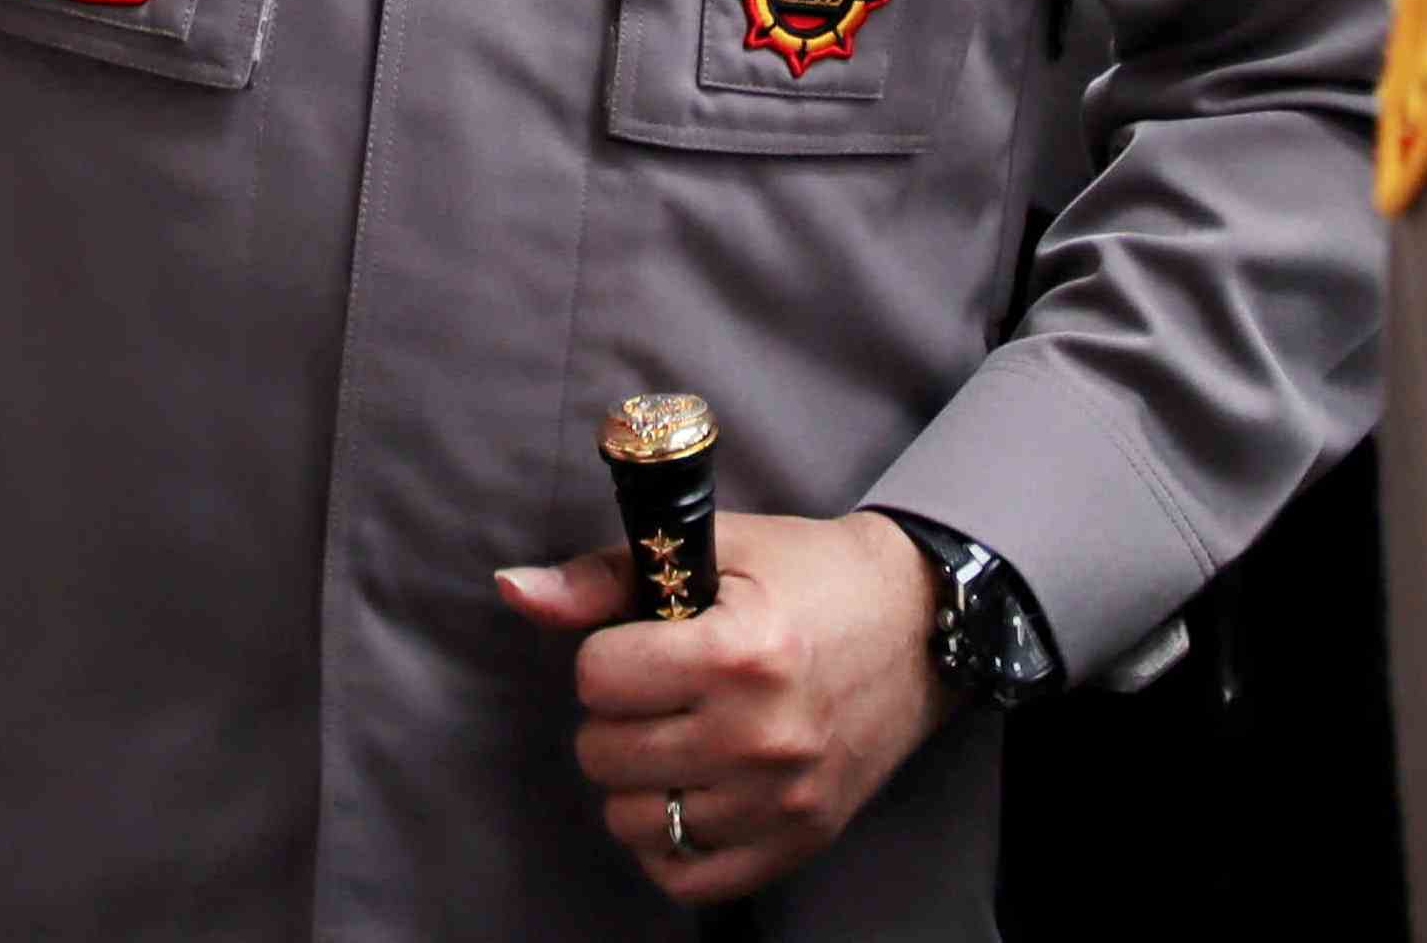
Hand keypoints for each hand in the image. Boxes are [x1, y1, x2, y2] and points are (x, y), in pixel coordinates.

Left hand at [496, 509, 947, 902]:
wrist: (914, 626)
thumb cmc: (805, 578)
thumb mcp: (711, 549)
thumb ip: (602, 577)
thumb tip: (513, 591)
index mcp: (738, 653)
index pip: (599, 678)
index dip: (606, 656)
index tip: (641, 644)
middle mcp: (761, 736)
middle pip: (605, 754)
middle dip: (614, 717)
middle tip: (656, 692)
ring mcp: (782, 799)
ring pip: (634, 821)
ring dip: (635, 780)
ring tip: (671, 739)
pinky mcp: (799, 841)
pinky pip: (690, 877)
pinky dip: (668, 844)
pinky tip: (684, 794)